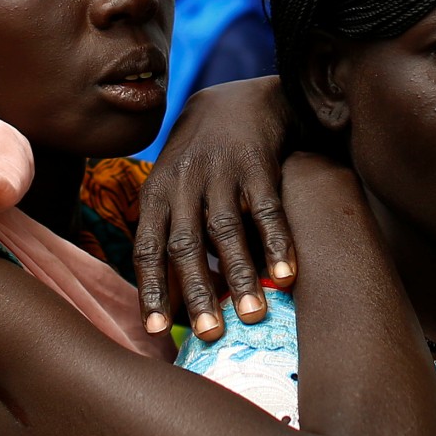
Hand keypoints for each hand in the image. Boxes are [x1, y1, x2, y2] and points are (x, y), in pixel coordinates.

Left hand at [134, 76, 295, 340]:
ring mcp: (220, 172)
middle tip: (209, 334)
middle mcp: (183, 183)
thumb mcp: (175, 188)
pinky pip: (267, 210)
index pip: (148, 248)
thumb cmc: (204, 161)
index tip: (156, 331)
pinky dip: (277, 243)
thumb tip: (176, 304)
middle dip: (197, 292)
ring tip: (253, 315)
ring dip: (239, 276)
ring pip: (225, 231)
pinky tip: (287, 276)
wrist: (238, 101)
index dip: (151, 290)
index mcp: (157, 194)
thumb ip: (174, 235)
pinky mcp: (257, 164)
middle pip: (185, 245)